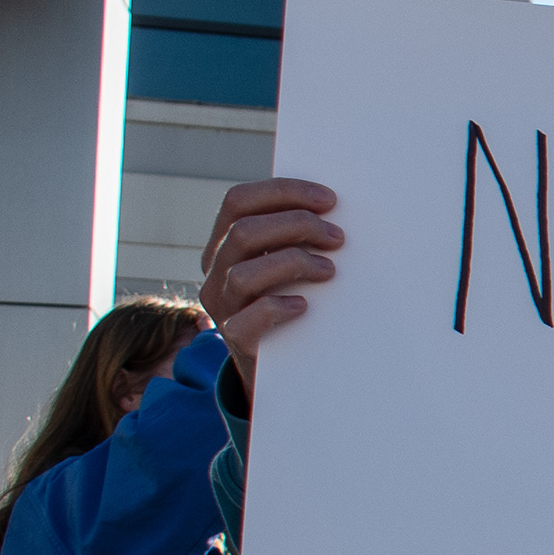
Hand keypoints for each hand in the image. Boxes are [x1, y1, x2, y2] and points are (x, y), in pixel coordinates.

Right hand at [200, 177, 342, 387]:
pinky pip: (248, 320)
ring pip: (244, 274)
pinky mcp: (235, 338)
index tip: (329, 199)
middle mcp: (215, 270)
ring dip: (294, 264)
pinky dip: (278, 307)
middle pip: (244, 232)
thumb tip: (334, 207)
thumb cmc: (289, 297)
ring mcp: (222, 305)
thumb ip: (291, 234)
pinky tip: (304, 305)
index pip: (239, 201)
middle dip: (298, 225)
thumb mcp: (283, 261)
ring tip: (329, 271)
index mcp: (224, 242)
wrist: (279, 362)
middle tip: (337, 237)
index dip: (284, 192)